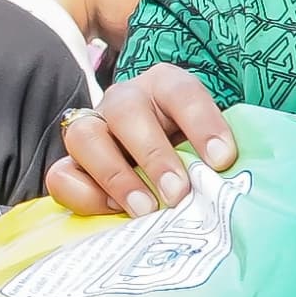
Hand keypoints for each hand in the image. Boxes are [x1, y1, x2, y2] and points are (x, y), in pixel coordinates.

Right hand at [45, 63, 235, 217]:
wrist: (160, 173)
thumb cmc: (193, 158)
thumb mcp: (209, 146)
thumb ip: (217, 158)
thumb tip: (235, 184)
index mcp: (164, 86)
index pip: (181, 91)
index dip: (202, 122)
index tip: (222, 160)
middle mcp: (124, 101)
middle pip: (126, 110)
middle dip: (154, 154)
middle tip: (178, 194)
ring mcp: (92, 129)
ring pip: (84, 136)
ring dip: (115, 175)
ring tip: (144, 210)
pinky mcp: (70, 164)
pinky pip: (59, 174)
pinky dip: (83, 194)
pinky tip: (112, 210)